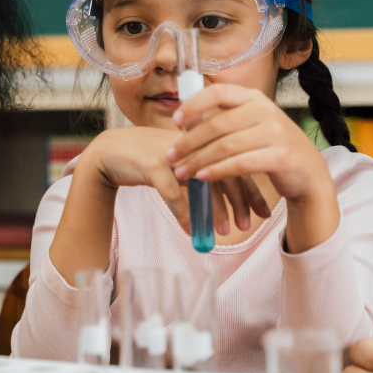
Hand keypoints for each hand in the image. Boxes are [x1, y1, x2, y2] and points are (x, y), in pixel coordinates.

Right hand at [82, 126, 260, 233]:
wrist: (108, 151)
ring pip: (203, 185)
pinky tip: (190, 230)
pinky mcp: (152, 165)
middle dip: (240, 203)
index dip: (252, 190)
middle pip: (226, 173)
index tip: (263, 211)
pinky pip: (174, 194)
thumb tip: (227, 198)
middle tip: (247, 226)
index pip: (237, 164)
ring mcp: (172, 154)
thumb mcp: (179, 163)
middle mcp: (191, 144)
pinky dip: (184, 214)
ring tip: (223, 232)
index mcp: (201, 140)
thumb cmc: (146, 159)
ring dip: (215, 212)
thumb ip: (201, 173)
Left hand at [169, 83, 333, 204]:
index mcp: (255, 98)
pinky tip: (202, 177)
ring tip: (181, 172)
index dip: (193, 105)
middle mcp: (266, 111)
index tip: (175, 121)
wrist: (308, 173)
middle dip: (188, 142)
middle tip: (170, 156)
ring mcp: (275, 133)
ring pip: (225, 146)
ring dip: (198, 160)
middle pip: (217, 124)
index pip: (218, 92)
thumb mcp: (251, 126)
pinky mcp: (280, 157)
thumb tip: (183, 121)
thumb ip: (224, 120)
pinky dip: (217, 171)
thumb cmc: (270, 148)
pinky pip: (239, 164)